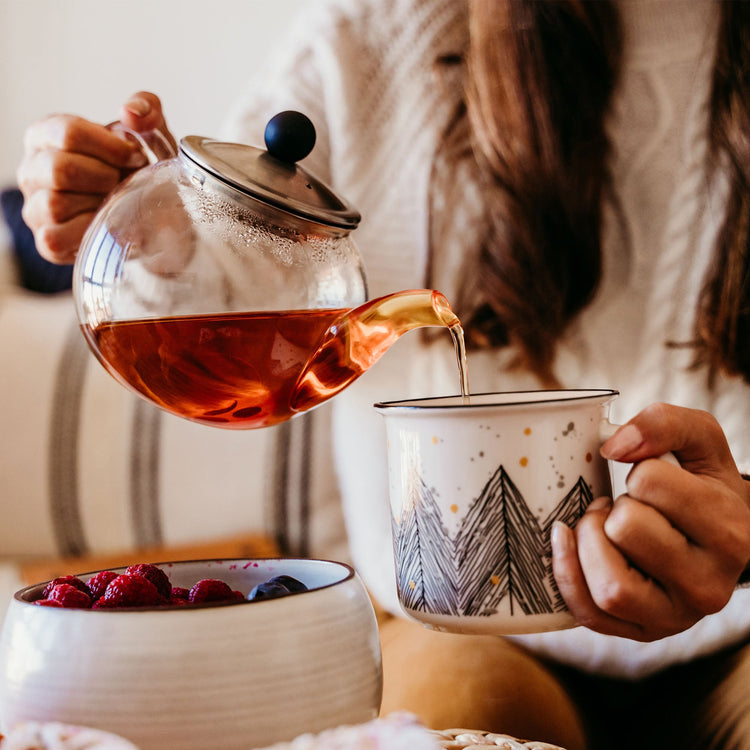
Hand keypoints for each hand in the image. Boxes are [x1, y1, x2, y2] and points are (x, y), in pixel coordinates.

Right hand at [17, 91, 174, 263]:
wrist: (153, 215)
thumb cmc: (138, 170)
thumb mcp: (149, 133)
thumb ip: (146, 109)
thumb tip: (131, 112)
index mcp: (45, 136)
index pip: (67, 132)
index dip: (110, 147)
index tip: (136, 157)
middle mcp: (32, 170)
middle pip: (60, 169)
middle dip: (106, 177)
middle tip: (126, 182)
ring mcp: (35, 208)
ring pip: (56, 204)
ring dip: (99, 204)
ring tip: (116, 202)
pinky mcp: (48, 242)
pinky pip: (57, 237)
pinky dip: (89, 230)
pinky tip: (108, 222)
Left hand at [551, 402, 749, 640]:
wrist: (718, 538)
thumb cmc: (702, 485)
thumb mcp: (700, 441)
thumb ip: (665, 423)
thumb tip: (613, 446)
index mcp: (731, 531)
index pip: (652, 481)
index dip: (640, 471)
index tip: (651, 480)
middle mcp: (711, 584)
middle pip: (627, 529)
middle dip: (613, 506)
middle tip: (623, 504)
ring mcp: (677, 617)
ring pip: (610, 585)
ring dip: (589, 542)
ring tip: (602, 527)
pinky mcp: (643, 632)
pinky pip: (590, 614)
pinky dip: (567, 574)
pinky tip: (567, 542)